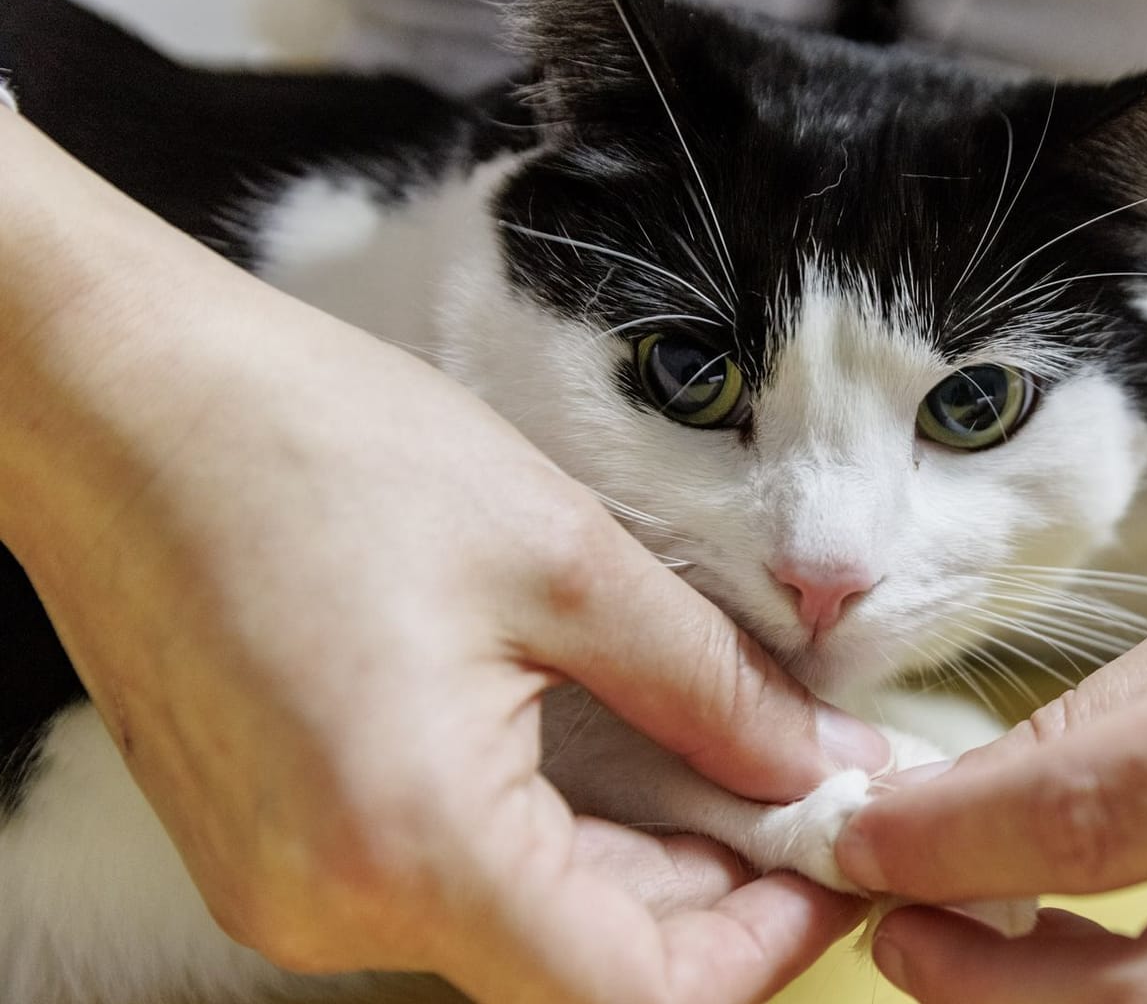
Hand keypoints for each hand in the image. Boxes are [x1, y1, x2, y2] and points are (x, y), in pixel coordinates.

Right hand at [0, 113, 883, 1001]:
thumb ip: (713, 690)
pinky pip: (446, 886)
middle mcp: (331, 907)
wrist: (118, 399)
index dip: (764, 945)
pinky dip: (550, 841)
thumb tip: (818, 766)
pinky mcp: (273, 848)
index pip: (632, 1000)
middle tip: (801, 785)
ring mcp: (288, 887)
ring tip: (721, 754)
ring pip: (518, 932)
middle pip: (579, 972)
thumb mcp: (563, 558)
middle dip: (716, 894)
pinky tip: (614, 754)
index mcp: (410, 845)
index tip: (834, 856)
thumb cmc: (314, 448)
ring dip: (638, 866)